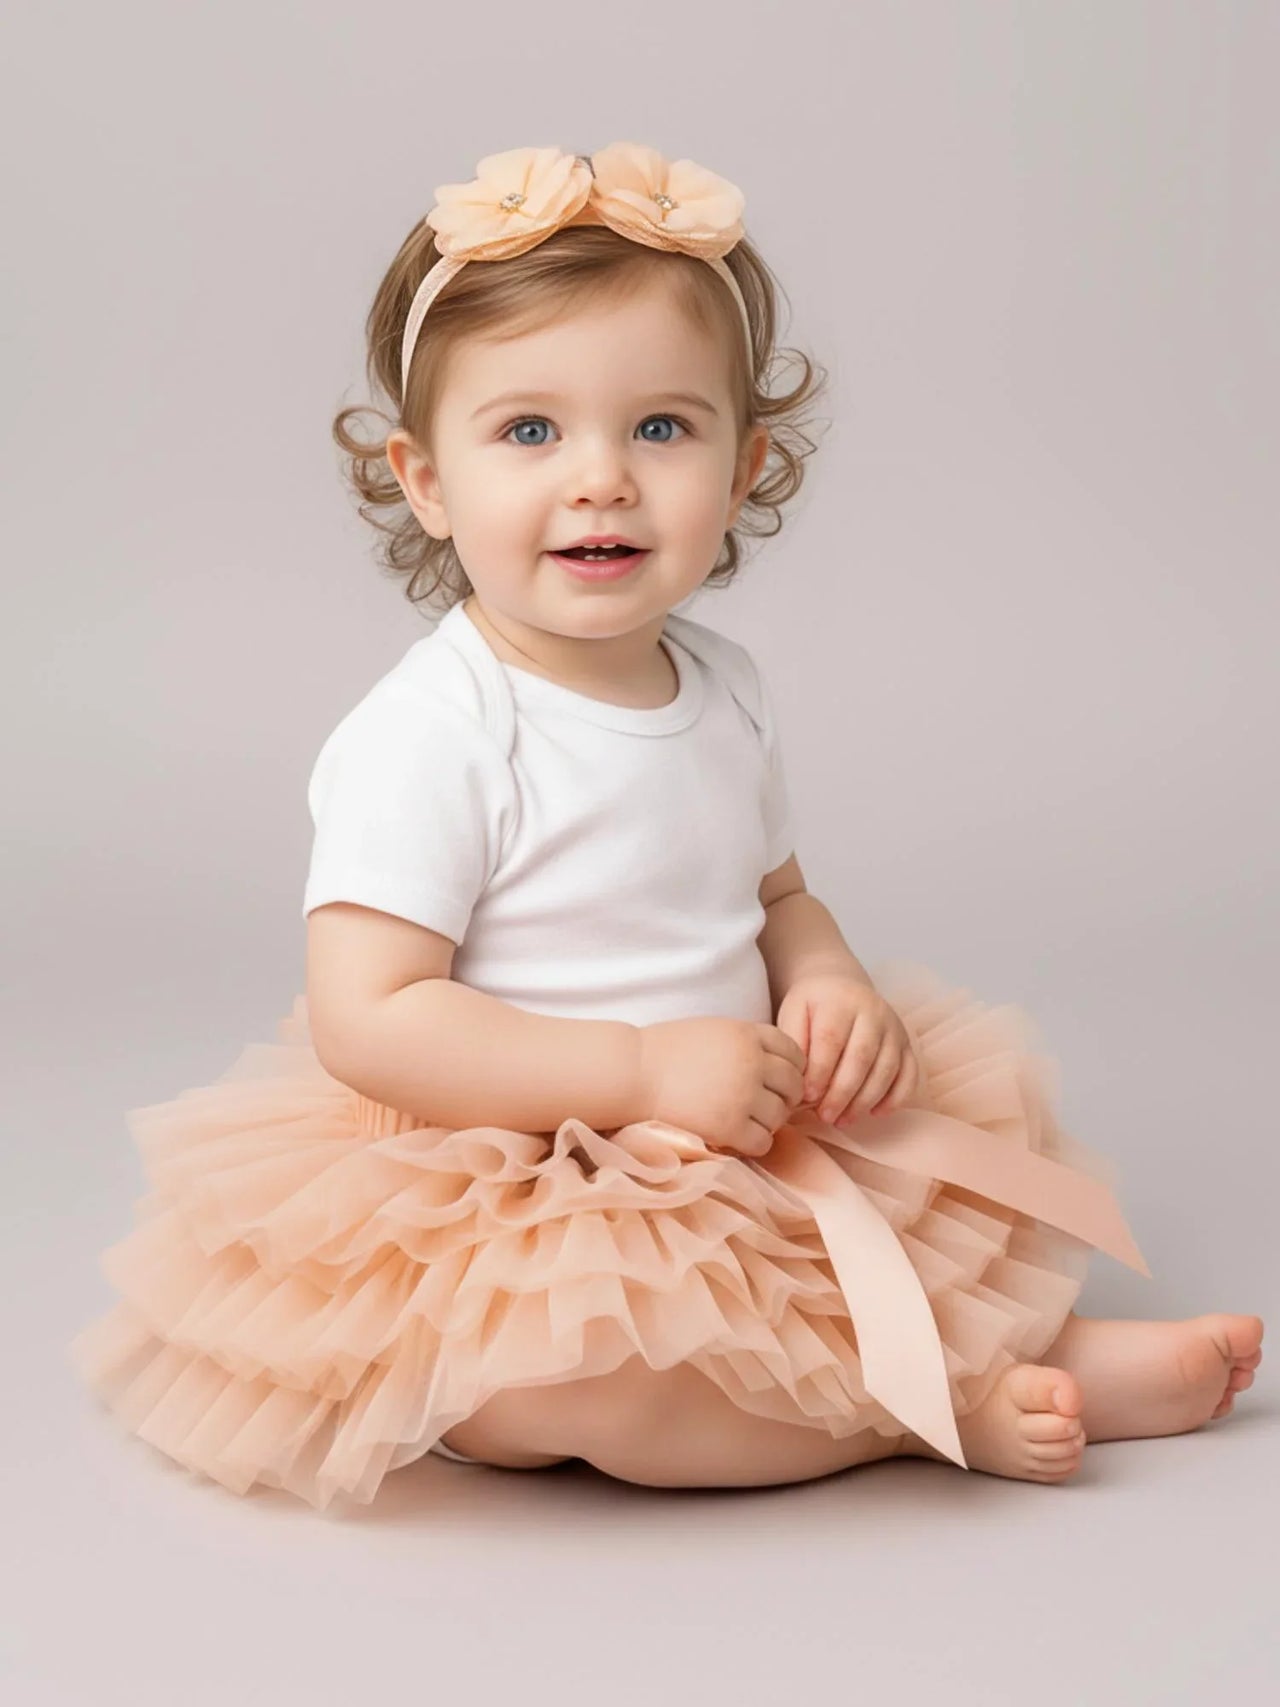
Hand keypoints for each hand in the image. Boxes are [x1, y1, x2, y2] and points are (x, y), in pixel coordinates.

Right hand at [637, 1015, 807, 1158]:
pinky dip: (754, 1143)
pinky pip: (763, 1142)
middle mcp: (752, 1062)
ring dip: (769, 1123)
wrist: (634, 1073)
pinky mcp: (729, 1126)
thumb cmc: (666, 1050)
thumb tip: (774, 1065)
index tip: (777, 1080)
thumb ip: (745, 1042)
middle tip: (765, 1106)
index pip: (794, 1051)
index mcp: (747, 1034)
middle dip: (784, 1098)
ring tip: (747, 1122)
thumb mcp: (713, 1030)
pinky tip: (736, 1137)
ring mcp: (743, 1095)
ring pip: (781, 1116)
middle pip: (794, 1085)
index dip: (791, 1068)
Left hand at [776, 971, 920, 1127]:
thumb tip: (797, 1082)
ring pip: (887, 1069)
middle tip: (825, 1116)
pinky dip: (896, 1098)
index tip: (807, 1097)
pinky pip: (909, 1074)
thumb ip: (793, 1043)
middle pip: (861, 1057)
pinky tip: (875, 1113)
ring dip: (865, 1100)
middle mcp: (872, 1011)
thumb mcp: (793, 1014)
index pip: (831, 1039)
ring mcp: (894, 1027)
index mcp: (840, 1001)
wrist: (841, 989)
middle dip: (842, 1093)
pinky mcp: (907, 1044)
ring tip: (843, 1120)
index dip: (820, 1072)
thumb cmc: (813, 1008)